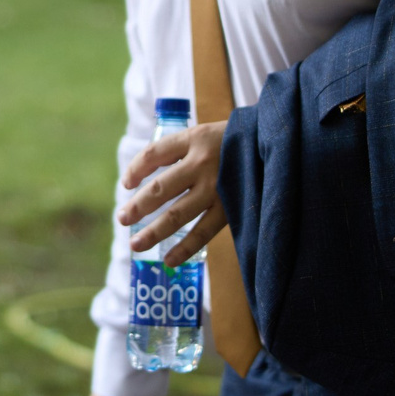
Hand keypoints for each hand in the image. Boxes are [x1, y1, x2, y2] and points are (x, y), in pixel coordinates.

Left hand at [117, 122, 226, 263]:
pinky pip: (203, 232)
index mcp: (194, 139)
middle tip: (122, 219)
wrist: (272, 144)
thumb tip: (143, 178)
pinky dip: (185, 248)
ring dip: (154, 232)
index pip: (153, 154)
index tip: (126, 184)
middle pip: (160, 188)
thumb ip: (178, 152)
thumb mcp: (204, 134)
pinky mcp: (230, 207)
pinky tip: (169, 260)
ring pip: (177, 214)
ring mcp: (216, 187)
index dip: (135, 169)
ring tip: (135, 245)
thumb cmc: (231, 142)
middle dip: (138, 207)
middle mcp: (202, 163)